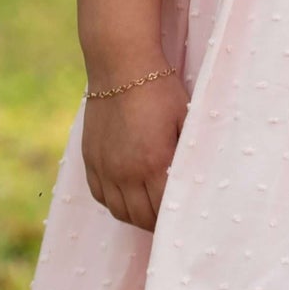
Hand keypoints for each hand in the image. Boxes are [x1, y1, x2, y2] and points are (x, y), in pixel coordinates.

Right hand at [81, 66, 188, 231]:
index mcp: (153, 163)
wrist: (121, 66)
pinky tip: (128, 197)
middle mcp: (125, 172)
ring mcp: (104, 167)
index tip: (186, 220)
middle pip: (141, 217)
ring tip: (152, 213)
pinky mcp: (90, 160)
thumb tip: (198, 178)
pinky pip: (100, 196)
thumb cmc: (160, 90)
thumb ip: (189, 153)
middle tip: (172, 220)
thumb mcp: (185, 118)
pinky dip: (115, 203)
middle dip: (158, 223)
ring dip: (137, 217)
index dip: (176, 219)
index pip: (164, 210)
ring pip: (119, 211)